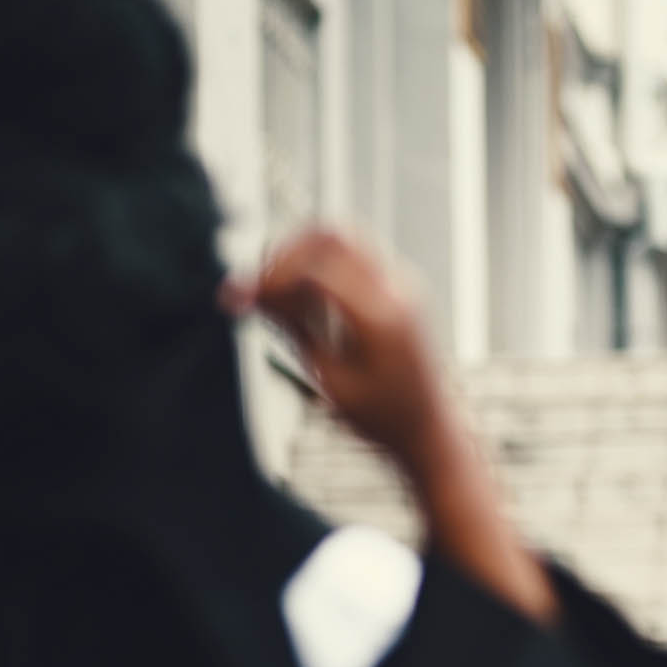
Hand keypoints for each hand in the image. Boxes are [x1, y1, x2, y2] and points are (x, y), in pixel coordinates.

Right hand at [222, 229, 456, 472]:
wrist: (432, 430)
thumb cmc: (382, 418)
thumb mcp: (330, 378)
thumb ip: (294, 328)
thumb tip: (253, 290)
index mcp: (381, 318)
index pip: (315, 267)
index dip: (268, 275)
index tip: (235, 298)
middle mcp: (398, 290)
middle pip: (331, 235)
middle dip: (284, 253)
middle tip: (255, 288)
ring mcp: (404, 285)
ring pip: (344, 238)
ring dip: (303, 255)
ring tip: (276, 294)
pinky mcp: (401, 288)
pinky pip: (356, 255)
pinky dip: (322, 265)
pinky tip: (303, 302)